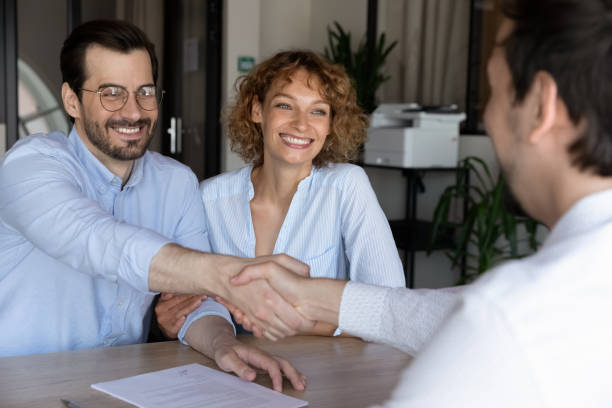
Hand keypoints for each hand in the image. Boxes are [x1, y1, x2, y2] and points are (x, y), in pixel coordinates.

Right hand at [155, 293, 206, 338]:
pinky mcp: (170, 330)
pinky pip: (175, 325)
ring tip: (199, 301)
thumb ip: (168, 296)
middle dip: (192, 298)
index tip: (196, 290)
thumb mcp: (164, 304)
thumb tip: (176, 287)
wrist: (164, 330)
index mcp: (161, 304)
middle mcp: (162, 312)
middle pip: (180, 303)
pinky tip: (185, 318)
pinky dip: (180, 322)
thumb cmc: (167, 314)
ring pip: (180, 312)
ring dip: (191, 306)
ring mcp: (166, 321)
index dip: (187, 293)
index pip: (176, 297)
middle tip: (203, 295)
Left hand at [184, 316, 305, 391]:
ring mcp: (265, 359)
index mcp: (256, 354)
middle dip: (293, 374)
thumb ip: (239, 367)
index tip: (278, 390)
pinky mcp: (265, 363)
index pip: (271, 365)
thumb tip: (252, 376)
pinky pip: (280, 367)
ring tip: (302, 383)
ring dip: (294, 373)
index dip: (277, 377)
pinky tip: (296, 377)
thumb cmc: (225, 351)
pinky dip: (290, 372)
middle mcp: (263, 355)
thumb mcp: (227, 359)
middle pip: (282, 363)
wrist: (224, 343)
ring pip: (284, 364)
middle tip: (300, 386)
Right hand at [222, 262, 345, 331]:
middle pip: (290, 331)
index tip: (314, 315)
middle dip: (303, 328)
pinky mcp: (252, 320)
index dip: (309, 322)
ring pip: (280, 334)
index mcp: (272, 298)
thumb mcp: (275, 259)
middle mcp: (264, 311)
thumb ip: (294, 265)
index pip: (297, 322)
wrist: (224, 275)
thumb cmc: (250, 265)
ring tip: (298, 320)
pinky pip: (269, 334)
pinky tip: (284, 322)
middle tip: (310, 319)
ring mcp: (257, 317)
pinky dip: (278, 332)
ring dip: (291, 331)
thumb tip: (308, 272)